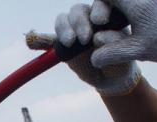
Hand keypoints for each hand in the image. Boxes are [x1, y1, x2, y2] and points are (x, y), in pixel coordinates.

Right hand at [25, 4, 140, 95]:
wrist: (112, 79)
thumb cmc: (122, 63)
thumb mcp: (125, 55)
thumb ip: (115, 44)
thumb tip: (98, 37)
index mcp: (106, 17)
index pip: (99, 4)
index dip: (97, 9)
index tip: (100, 21)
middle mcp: (88, 19)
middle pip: (78, 10)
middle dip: (79, 21)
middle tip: (84, 38)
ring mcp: (73, 30)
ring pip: (64, 20)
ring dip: (64, 28)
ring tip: (69, 42)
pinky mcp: (62, 44)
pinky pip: (49, 39)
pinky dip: (40, 40)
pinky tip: (32, 41)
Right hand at [70, 0, 156, 70]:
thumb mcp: (138, 50)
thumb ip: (112, 52)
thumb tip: (92, 58)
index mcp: (136, 3)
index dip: (102, 4)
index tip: (103, 16)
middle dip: (117, 3)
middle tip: (115, 13)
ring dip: (131, 4)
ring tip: (135, 17)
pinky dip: (145, 3)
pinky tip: (153, 13)